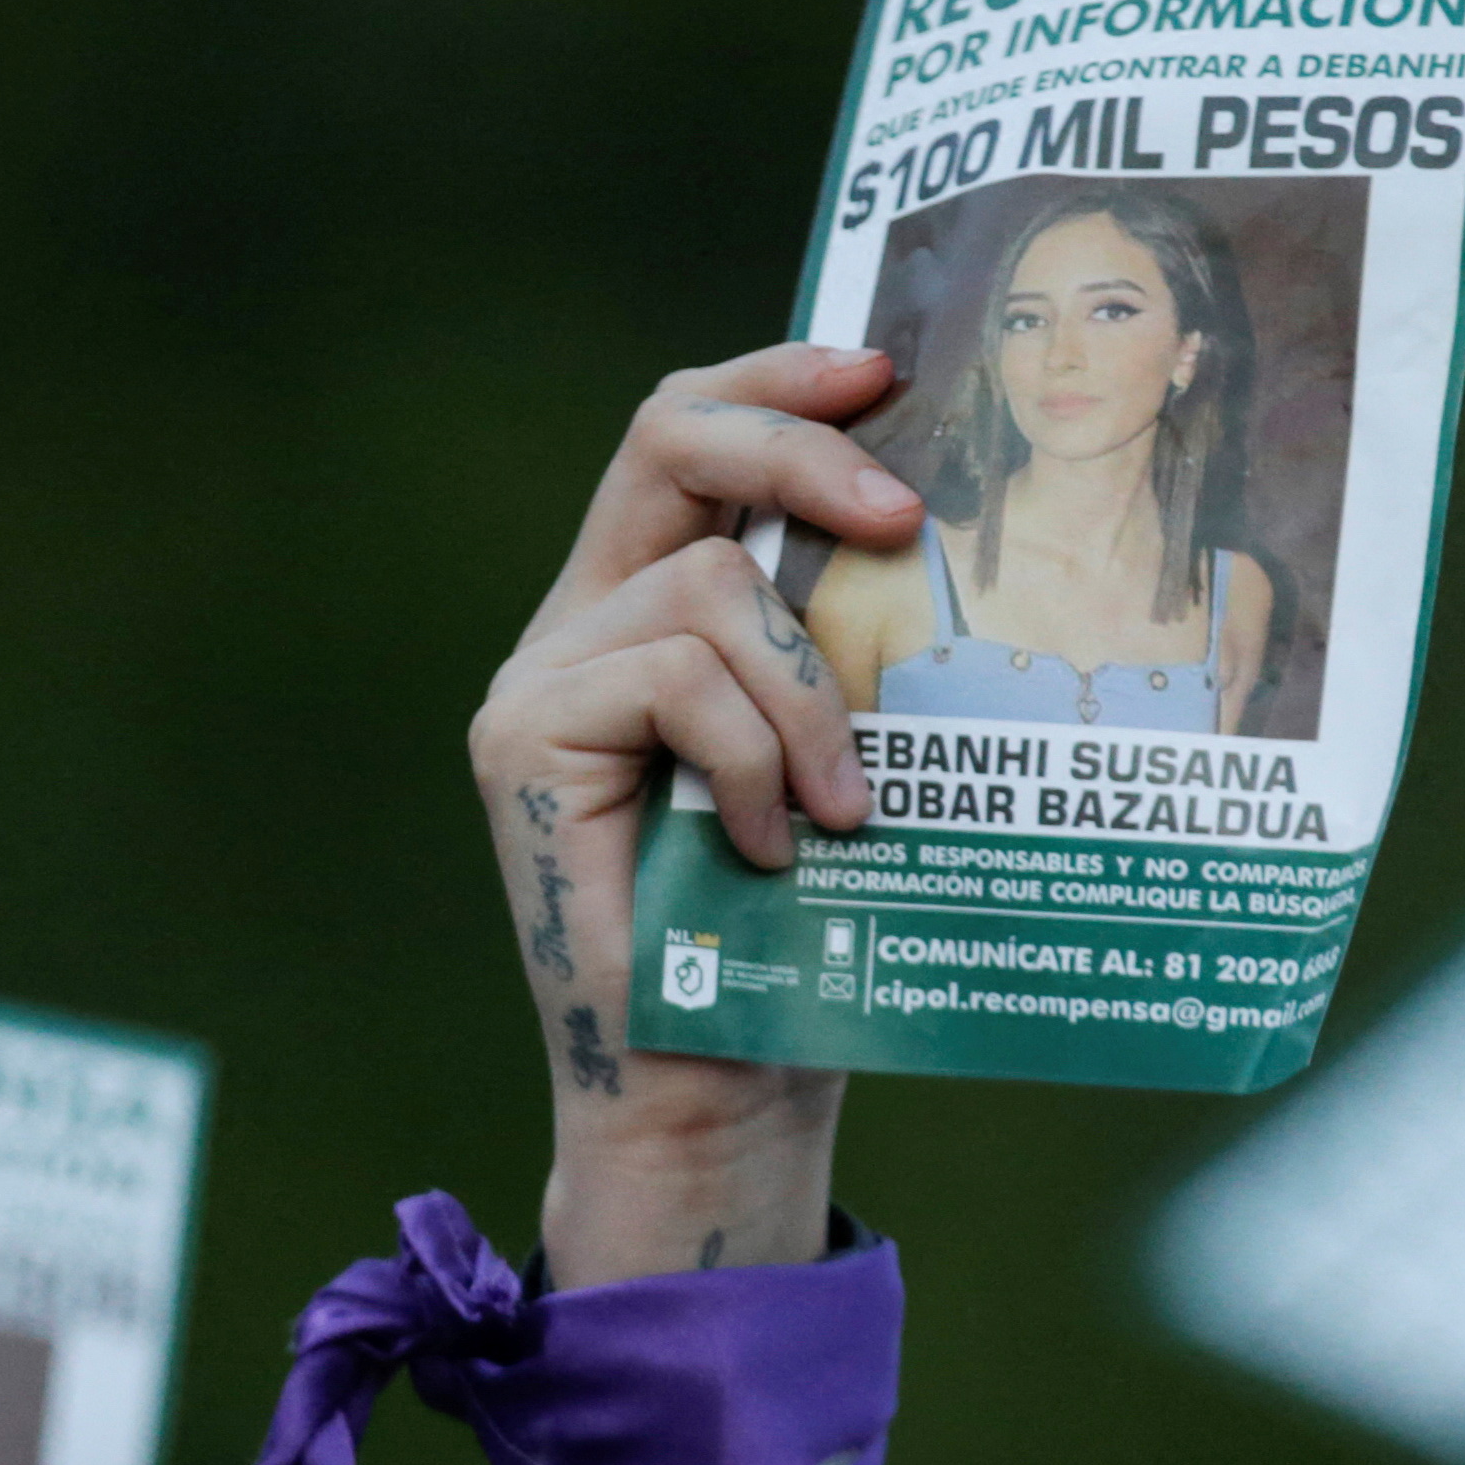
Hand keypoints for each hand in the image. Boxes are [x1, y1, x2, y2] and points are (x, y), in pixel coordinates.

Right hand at [471, 344, 924, 1280]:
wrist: (716, 1093)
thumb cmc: (806, 940)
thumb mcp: (846, 757)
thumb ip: (844, 649)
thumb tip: (941, 533)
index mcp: (651, 612)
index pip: (690, 434)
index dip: (779, 381)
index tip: (886, 371)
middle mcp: (579, 625)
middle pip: (666, 435)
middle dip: (796, 446)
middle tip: (904, 516)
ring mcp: (539, 680)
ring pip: (707, 583)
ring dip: (808, 695)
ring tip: (844, 814)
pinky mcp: (522, 739)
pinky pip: (677, 673)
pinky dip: (754, 756)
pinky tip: (772, 847)